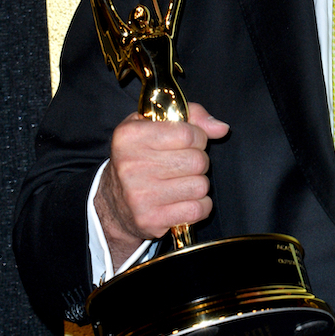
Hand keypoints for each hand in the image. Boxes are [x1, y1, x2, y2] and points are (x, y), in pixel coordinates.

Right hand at [94, 102, 229, 267]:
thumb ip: (191, 116)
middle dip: (198, 162)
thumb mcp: (153, 125)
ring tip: (181, 183)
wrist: (113, 204)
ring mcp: (140, 195)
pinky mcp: (151, 219)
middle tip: (183, 165)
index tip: (189, 142)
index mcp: (130, 136)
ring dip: (197, 184)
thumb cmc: (139, 158)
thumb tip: (221, 129)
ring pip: (201, 185)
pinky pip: (197, 209)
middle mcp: (131, 165)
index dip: (197, 137)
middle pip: (197, 161)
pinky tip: (183, 201)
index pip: (188, 134)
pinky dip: (199, 206)